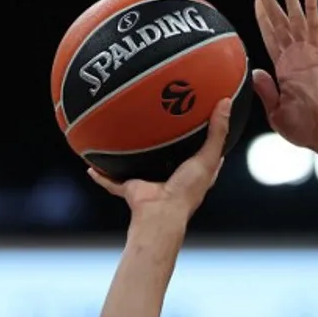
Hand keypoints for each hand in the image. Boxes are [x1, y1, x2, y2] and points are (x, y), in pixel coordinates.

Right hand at [87, 99, 231, 226]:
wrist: (160, 214)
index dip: (205, 136)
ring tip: (123, 134)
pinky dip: (101, 174)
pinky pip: (111, 181)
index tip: (202, 117)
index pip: (203, 153)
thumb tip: (225, 102)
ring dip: (131, 155)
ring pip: (138, 166)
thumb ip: (218, 131)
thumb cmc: (186, 191)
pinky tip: (91, 164)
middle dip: (164, 141)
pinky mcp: (131, 188)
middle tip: (159, 117)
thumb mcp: (207, 157)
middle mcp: (171, 177)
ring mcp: (149, 182)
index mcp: (193, 173)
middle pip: (168, 156)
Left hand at [253, 0, 317, 153]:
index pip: (271, 38)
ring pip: (294, 18)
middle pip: (280, 22)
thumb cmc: (308, 130)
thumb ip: (266, 91)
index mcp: (286, 70)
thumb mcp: (277, 113)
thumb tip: (256, 72)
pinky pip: (314, 25)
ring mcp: (308, 54)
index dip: (263, 20)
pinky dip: (311, 6)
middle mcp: (297, 57)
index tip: (257, 3)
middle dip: (270, 0)